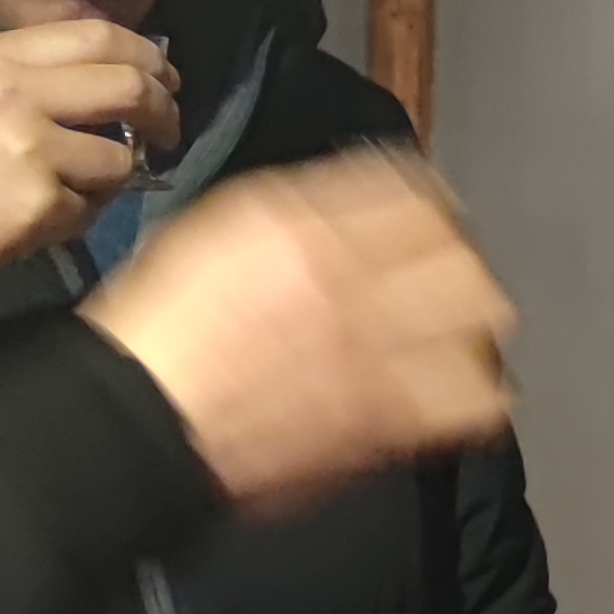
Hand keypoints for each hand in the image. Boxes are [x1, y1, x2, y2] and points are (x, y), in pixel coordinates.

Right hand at [0, 20, 181, 294]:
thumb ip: (31, 79)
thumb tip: (117, 80)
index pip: (99, 35)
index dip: (146, 55)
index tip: (165, 78)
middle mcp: (18, 90)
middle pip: (129, 85)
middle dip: (163, 111)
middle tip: (168, 132)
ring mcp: (32, 145)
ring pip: (119, 157)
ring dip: (113, 179)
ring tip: (74, 192)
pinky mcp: (40, 201)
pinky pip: (92, 208)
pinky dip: (78, 219)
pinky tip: (39, 222)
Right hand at [81, 155, 516, 512]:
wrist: (132, 422)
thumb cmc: (159, 332)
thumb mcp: (215, 232)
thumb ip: (293, 217)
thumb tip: (352, 214)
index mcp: (298, 221)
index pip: (413, 192)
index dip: (432, 209)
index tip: (432, 225)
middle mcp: (346, 275)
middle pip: (459, 252)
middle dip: (458, 265)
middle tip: (444, 284)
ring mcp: (371, 349)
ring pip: (480, 321)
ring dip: (471, 328)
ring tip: (454, 340)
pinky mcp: (382, 419)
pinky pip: (472, 401)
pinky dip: (473, 395)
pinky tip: (454, 393)